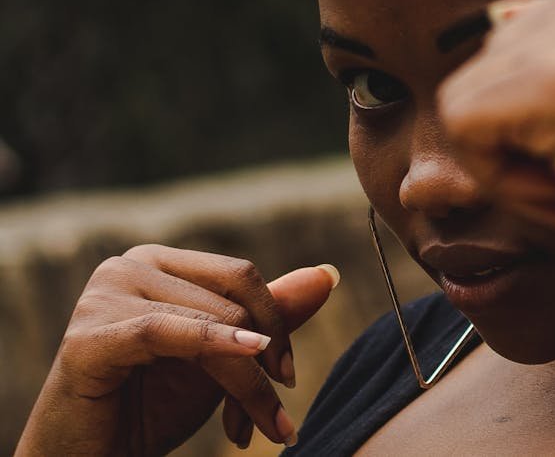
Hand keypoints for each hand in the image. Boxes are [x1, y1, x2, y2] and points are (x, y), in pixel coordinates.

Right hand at [17, 246, 336, 455]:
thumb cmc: (150, 407)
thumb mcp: (224, 359)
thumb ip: (269, 316)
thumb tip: (327, 274)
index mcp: (159, 263)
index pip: (241, 275)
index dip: (276, 324)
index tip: (288, 378)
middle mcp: (128, 265)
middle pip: (232, 300)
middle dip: (261, 364)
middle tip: (274, 420)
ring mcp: (104, 295)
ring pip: (214, 323)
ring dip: (245, 385)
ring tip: (255, 429)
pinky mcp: (90, 336)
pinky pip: (170, 333)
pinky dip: (218, 349)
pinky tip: (251, 359)